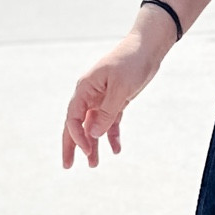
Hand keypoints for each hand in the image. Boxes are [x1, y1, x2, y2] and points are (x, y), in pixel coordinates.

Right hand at [61, 19, 171, 168]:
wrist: (147, 47)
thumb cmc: (131, 62)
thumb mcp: (120, 88)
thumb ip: (106, 113)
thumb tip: (93, 135)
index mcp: (85, 89)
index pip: (73, 118)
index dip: (77, 137)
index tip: (87, 151)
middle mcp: (89, 95)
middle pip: (76, 124)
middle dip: (72, 145)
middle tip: (67, 166)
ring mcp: (102, 98)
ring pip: (93, 126)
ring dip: (94, 144)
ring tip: (94, 165)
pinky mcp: (115, 101)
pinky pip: (110, 122)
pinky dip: (112, 135)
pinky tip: (116, 149)